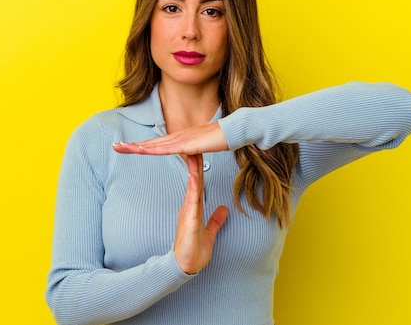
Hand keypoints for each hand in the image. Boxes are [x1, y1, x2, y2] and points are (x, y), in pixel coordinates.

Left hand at [112, 122, 228, 155]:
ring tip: (121, 148)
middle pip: (150, 142)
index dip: (140, 145)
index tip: (126, 147)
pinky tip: (142, 150)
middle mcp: (176, 137)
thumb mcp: (202, 147)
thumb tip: (188, 155)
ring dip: (136, 147)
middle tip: (114, 147)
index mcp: (178, 139)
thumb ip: (193, 151)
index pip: (155, 144)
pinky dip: (152, 149)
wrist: (232, 130)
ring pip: (154, 145)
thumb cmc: (219, 138)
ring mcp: (180, 140)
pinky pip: (166, 149)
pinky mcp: (186, 144)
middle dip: (131, 145)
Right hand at [173, 154, 228, 274]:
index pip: (198, 183)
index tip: (201, 152)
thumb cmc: (195, 250)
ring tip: (193, 152)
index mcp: (194, 207)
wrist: (186, 265)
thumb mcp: (209, 232)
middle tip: (195, 143)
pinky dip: (194, 186)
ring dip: (193, 169)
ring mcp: (188, 210)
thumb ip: (216, 220)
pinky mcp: (189, 218)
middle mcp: (190, 206)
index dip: (200, 167)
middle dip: (194, 161)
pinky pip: (192, 199)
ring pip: (192, 185)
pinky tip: (195, 175)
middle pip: (194, 179)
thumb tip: (224, 209)